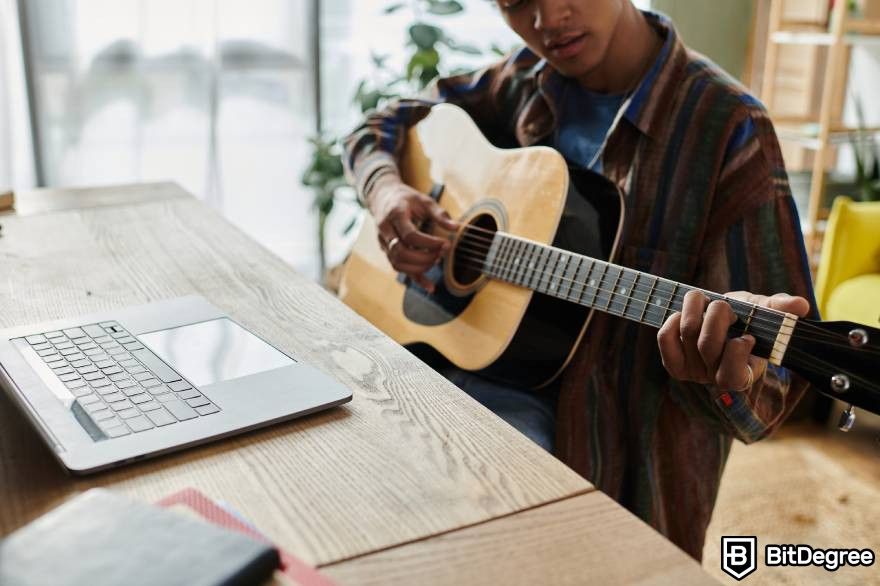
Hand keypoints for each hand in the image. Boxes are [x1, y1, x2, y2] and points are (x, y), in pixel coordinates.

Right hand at [369, 173, 458, 292]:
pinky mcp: (385, 250)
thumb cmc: (405, 198)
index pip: (410, 236)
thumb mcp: (424, 200)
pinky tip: (429, 286)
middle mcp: (385, 229)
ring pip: (396, 263)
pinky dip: (414, 278)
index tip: (445, 244)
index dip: (429, 244)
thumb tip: (456, 228)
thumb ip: (440, 214)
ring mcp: (383, 241)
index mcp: (395, 214)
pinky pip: (398, 268)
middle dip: (423, 258)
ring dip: (418, 268)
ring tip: (436, 262)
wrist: (382, 196)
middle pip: (400, 252)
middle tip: (441, 254)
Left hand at [657, 291, 810, 389]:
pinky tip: (682, 313)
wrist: (721, 323)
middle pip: (708, 345)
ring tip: (703, 299)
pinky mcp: (674, 362)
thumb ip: (782, 309)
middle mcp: (716, 378)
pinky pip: (666, 339)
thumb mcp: (767, 313)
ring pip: (687, 333)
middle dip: (717, 315)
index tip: (747, 334)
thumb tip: (799, 305)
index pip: (732, 375)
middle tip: (723, 305)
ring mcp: (693, 372)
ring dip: (695, 308)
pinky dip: (672, 320)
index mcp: (745, 374)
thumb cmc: (748, 319)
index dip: (736, 350)